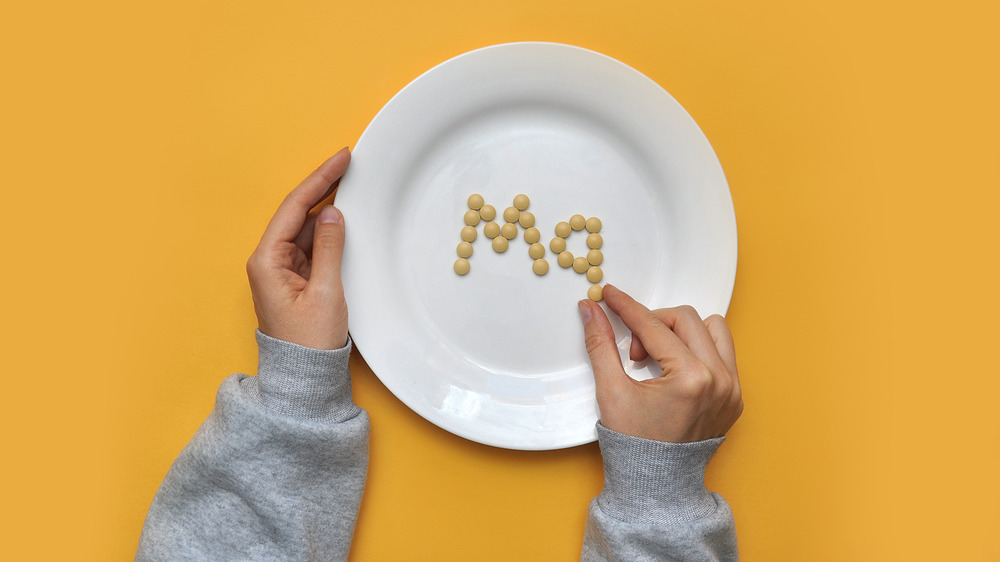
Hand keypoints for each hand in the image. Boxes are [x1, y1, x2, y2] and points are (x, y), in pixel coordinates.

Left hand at [246, 148, 351, 349]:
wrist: (303, 379)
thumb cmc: (309, 343)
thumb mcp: (326, 292)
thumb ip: (330, 248)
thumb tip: (333, 215)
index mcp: (267, 261)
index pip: (294, 207)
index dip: (319, 179)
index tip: (341, 159)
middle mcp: (268, 261)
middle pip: (297, 212)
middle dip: (322, 186)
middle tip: (347, 162)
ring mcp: (280, 269)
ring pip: (304, 226)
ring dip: (326, 205)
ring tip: (348, 182)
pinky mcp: (294, 279)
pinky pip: (310, 244)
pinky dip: (326, 228)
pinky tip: (341, 216)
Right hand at [578, 285, 742, 442]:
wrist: (657, 485)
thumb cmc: (635, 445)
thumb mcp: (612, 391)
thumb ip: (600, 344)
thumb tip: (591, 310)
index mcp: (690, 378)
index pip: (654, 326)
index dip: (627, 308)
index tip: (611, 296)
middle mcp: (719, 380)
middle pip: (686, 319)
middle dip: (653, 325)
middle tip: (633, 351)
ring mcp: (731, 389)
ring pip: (713, 329)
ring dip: (683, 333)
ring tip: (659, 357)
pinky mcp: (735, 397)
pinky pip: (723, 354)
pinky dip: (699, 352)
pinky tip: (675, 370)